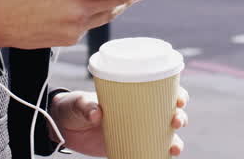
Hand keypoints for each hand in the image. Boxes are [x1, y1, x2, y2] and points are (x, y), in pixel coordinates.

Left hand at [49, 87, 190, 156]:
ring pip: (164, 137)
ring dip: (175, 142)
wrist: (63, 127)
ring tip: (174, 148)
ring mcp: (135, 131)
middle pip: (170, 114)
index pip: (162, 92)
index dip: (177, 94)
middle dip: (180, 117)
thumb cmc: (74, 106)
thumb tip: (97, 114)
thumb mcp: (79, 102)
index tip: (180, 98)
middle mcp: (139, 113)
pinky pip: (147, 153)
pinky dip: (157, 157)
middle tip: (176, 121)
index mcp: (133, 96)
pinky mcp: (127, 147)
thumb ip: (86, 106)